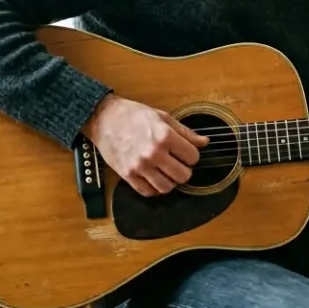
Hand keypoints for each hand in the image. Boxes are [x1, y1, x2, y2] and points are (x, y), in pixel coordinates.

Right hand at [82, 93, 208, 196]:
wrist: (104, 119)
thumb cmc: (134, 115)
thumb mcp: (163, 117)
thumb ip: (186, 132)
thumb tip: (204, 142)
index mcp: (165, 136)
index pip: (193, 157)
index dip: (192, 155)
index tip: (186, 152)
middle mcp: (154, 153)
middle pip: (183, 176)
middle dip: (184, 170)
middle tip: (178, 163)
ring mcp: (139, 166)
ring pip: (167, 187)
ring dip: (170, 181)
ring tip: (166, 171)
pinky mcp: (127, 175)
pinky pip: (147, 192)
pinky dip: (154, 188)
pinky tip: (154, 178)